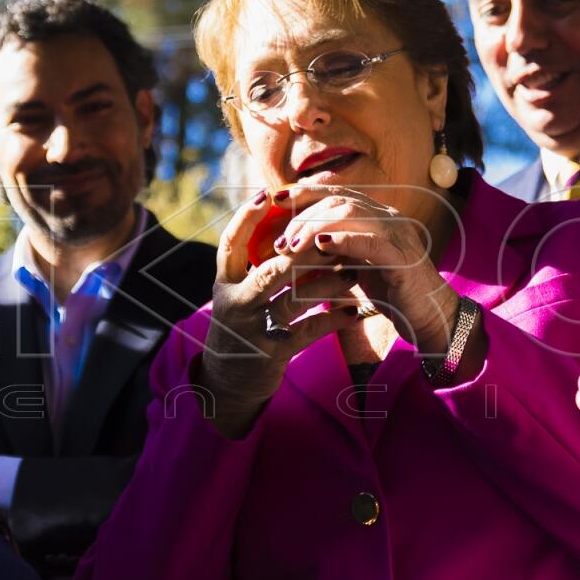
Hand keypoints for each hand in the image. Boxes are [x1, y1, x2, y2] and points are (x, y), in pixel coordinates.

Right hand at [199, 189, 363, 437]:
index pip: (230, 243)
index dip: (245, 218)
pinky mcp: (273, 353)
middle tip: (332, 236)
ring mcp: (253, 330)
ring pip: (293, 299)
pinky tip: (355, 312)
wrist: (229, 384)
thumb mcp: (239, 296)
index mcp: (224, 284)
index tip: (267, 194)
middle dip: (304, 252)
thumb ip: (254, 266)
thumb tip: (284, 224)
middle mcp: (234, 304)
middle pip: (270, 270)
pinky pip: (308, 333)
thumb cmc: (243, 328)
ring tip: (352, 272)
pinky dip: (334, 321)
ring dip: (327, 283)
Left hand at [273, 185, 461, 353]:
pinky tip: (321, 245)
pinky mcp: (403, 257)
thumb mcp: (353, 266)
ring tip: (292, 246)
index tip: (276, 199)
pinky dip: (344, 240)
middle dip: (303, 217)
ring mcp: (398, 234)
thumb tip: (290, 245)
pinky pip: (371, 241)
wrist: (429, 317)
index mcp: (376, 216)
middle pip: (338, 201)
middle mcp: (388, 217)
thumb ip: (331, 251)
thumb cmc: (389, 292)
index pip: (336, 193)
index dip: (305, 192)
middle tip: (280, 241)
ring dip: (315, 227)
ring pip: (350, 214)